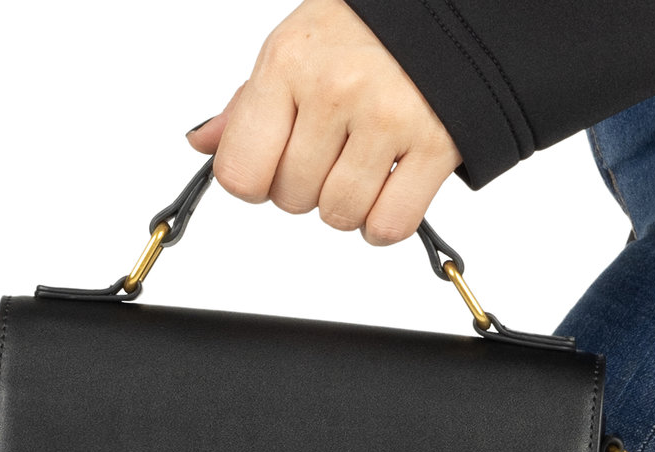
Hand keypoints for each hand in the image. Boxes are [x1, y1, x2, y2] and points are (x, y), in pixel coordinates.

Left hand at [186, 0, 461, 244]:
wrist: (451, 12)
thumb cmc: (365, 34)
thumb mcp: (294, 52)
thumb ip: (249, 106)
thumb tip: (203, 145)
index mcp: (288, 63)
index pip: (240, 174)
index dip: (256, 182)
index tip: (276, 165)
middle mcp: (335, 88)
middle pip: (291, 199)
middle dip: (307, 188)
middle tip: (333, 153)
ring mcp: (388, 118)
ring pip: (339, 216)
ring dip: (346, 207)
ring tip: (363, 166)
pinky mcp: (436, 145)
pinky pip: (389, 226)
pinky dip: (383, 225)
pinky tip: (388, 192)